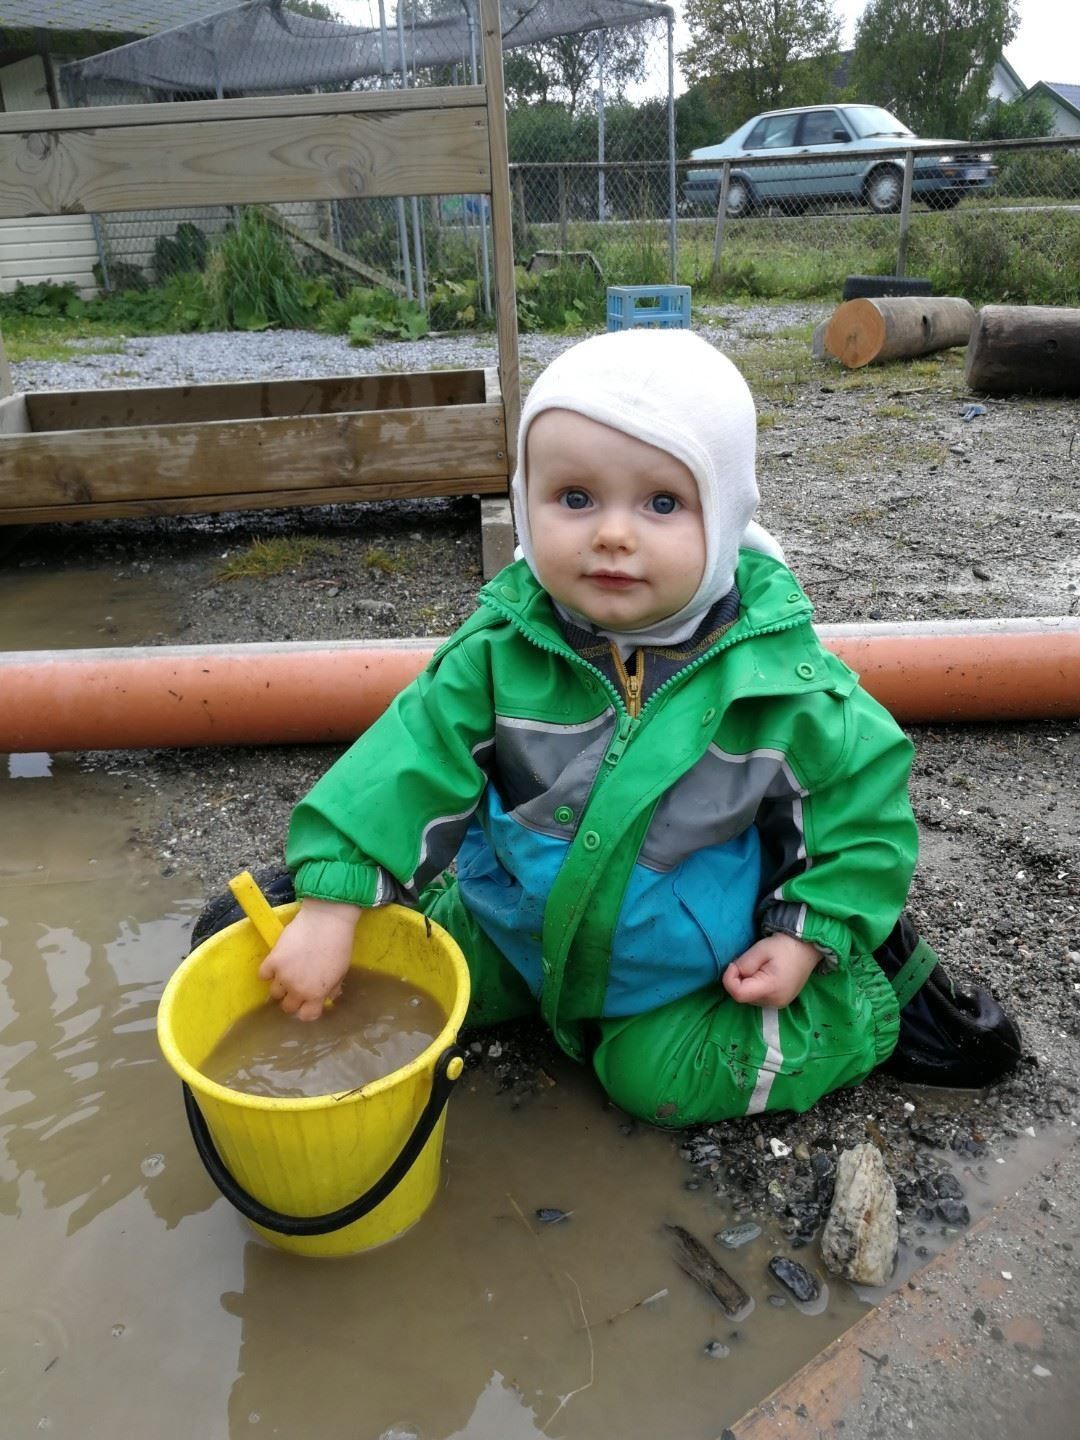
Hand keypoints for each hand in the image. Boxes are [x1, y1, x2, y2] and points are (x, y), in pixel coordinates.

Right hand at [257, 898, 363, 1020]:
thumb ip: (332, 988)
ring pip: (274, 993)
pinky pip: (263, 975)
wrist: (326, 921)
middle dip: (292, 999)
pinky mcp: (272, 960)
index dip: (307, 1010)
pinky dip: (268, 971)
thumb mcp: (341, 971)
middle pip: (288, 1007)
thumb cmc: (339, 945)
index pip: (306, 1016)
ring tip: (287, 974)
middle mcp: (298, 989)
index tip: (308, 1001)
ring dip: (280, 986)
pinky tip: (276, 964)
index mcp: (316, 994)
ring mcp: (283, 976)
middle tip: (296, 986)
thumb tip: (327, 997)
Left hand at [722, 934, 821, 1008]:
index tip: (733, 964)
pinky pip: (758, 998)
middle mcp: (775, 1001)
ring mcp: (779, 1004)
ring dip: (747, 983)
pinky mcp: (780, 1002)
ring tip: (759, 967)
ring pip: (749, 998)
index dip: (729, 979)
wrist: (807, 949)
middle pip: (743, 996)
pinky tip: (763, 974)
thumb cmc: (784, 946)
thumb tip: (731, 974)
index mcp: (771, 988)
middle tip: (749, 963)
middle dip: (739, 980)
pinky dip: (755, 987)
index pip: (738, 994)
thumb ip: (743, 964)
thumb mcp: (760, 949)